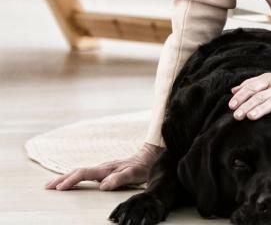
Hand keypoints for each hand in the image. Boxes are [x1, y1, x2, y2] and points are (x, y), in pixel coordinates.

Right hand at [45, 142, 163, 190]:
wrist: (150, 157)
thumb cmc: (142, 167)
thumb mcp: (133, 174)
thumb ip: (119, 179)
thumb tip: (102, 186)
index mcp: (106, 169)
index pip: (83, 173)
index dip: (71, 180)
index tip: (59, 188)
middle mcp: (102, 167)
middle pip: (77, 171)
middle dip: (62, 179)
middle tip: (47, 186)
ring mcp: (103, 168)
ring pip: (80, 172)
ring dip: (66, 177)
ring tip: (53, 184)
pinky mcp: (105, 170)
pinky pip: (86, 173)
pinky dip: (75, 177)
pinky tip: (72, 180)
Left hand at [229, 68, 270, 121]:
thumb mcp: (270, 79)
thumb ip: (252, 84)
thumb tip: (233, 90)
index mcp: (269, 79)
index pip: (252, 86)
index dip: (241, 96)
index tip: (231, 106)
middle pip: (260, 95)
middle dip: (247, 105)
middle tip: (237, 116)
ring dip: (262, 109)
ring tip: (251, 117)